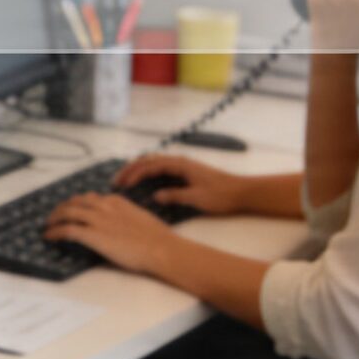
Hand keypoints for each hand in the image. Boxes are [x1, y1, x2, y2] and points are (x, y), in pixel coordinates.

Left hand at [43, 193, 179, 274]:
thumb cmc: (157, 238)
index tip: (72, 209)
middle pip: (75, 202)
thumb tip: (117, 224)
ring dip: (54, 218)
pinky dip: (55, 232)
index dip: (78, 204)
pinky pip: (67, 230)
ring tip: (48, 225)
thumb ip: (124, 216)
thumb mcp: (139, 218)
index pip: (90, 198)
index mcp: (116, 201)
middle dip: (62, 208)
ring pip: (67, 212)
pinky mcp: (94, 235)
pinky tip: (49, 236)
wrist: (161, 249)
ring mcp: (98, 220)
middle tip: (55, 216)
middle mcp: (104, 206)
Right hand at [112, 153, 244, 214]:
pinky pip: (161, 169)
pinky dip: (148, 173)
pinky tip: (144, 182)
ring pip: (154, 163)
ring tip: (125, 180)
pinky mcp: (186, 173)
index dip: (134, 174)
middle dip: (131, 169)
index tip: (122, 184)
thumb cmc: (221, 195)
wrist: (242, 193)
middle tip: (116, 181)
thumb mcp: (197, 198)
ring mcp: (183, 166)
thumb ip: (175, 195)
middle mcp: (179, 162)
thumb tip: (156, 196)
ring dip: (138, 170)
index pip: (150, 166)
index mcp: (180, 165)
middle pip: (149, 160)